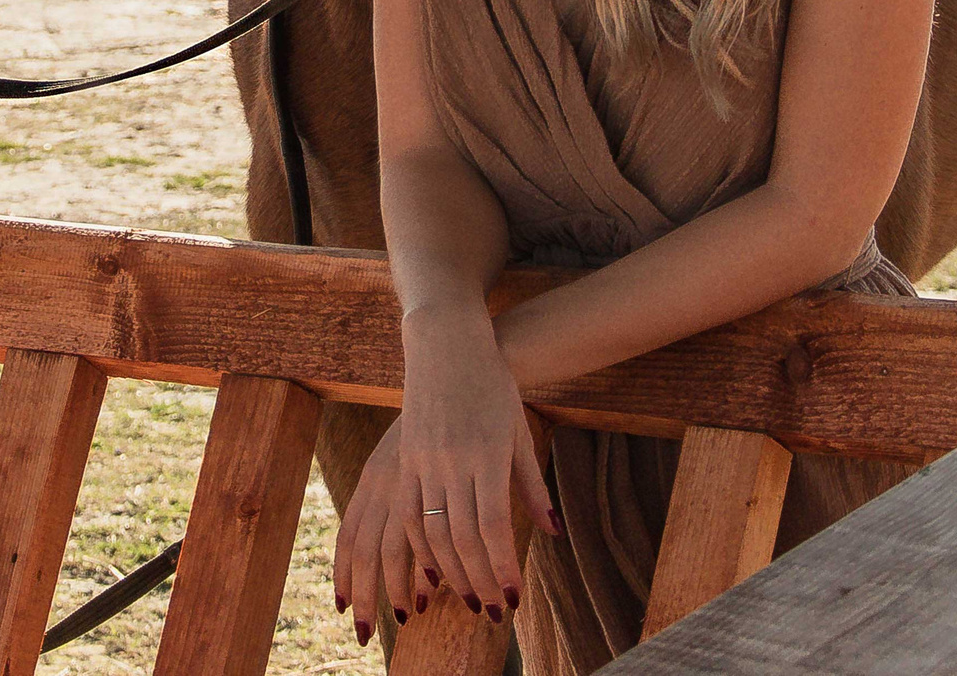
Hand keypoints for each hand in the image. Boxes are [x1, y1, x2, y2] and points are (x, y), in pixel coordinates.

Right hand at [334, 307, 557, 639]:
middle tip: (490, 611)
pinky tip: (431, 569)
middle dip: (477, 581)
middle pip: (462, 537)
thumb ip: (533, 486)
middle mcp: (452, 460)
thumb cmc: (492, 385)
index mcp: (487, 454)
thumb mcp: (519, 432)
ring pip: (431, 531)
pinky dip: (418, 547)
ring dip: (447, 572)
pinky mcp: (403, 458)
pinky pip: (407, 513)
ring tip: (463, 598)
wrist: (447, 344)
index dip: (501, 567)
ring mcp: (423, 460)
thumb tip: (554, 532)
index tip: (512, 599)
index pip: (493, 526)